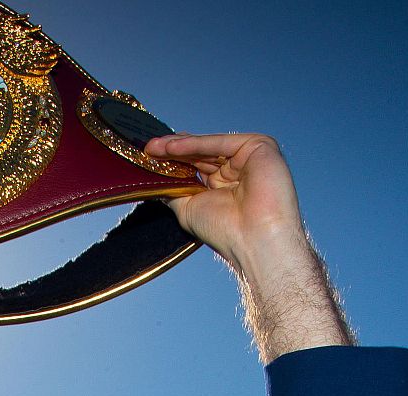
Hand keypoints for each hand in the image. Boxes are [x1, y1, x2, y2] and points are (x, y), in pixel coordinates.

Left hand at [146, 132, 352, 361]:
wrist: (254, 240)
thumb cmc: (225, 231)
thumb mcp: (188, 208)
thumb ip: (174, 191)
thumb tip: (153, 180)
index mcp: (225, 181)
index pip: (196, 162)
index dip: (173, 158)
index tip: (147, 156)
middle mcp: (238, 167)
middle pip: (201, 151)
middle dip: (172, 150)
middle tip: (146, 148)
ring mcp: (250, 156)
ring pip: (209, 145)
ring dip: (179, 146)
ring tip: (153, 148)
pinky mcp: (260, 147)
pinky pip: (221, 142)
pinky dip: (196, 144)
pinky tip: (172, 148)